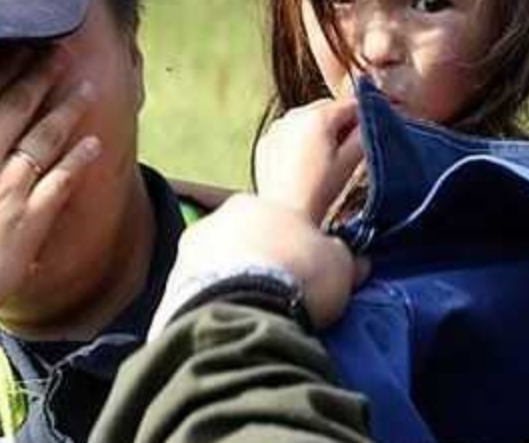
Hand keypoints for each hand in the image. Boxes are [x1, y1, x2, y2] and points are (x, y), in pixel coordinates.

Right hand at [0, 50, 100, 390]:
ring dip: (68, 109)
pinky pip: (62, 180)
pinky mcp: (29, 220)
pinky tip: (93, 142)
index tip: (22, 50)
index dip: (5, 70)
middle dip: (41, 75)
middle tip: (61, 54)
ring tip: (86, 89)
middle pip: (15, 106)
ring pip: (45, 136)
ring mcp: (5, 189)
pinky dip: (79, 158)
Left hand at [168, 194, 365, 327]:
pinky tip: (227, 325)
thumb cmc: (298, 273)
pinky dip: (210, 307)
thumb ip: (342, 257)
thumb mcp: (337, 262)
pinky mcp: (171, 287)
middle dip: (255, 264)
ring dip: (229, 285)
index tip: (300, 273)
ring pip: (214, 268)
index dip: (290, 247)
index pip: (274, 221)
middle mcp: (215, 219)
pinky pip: (196, 297)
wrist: (243, 305)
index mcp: (254, 202)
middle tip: (274, 296)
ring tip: (249, 316)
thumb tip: (356, 261)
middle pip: (240, 241)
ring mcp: (187, 252)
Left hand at [254, 93, 363, 223]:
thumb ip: (364, 136)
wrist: (284, 215)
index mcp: (318, 117)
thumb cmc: (319, 191)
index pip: (351, 104)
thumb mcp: (349, 163)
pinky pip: (288, 133)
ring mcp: (277, 128)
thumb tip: (369, 123)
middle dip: (340, 123)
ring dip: (319, 131)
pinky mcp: (265, 143)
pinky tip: (304, 165)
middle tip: (348, 149)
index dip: (365, 117)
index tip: (369, 132)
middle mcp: (294, 115)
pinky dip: (299, 141)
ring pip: (307, 119)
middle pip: (327, 109)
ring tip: (324, 160)